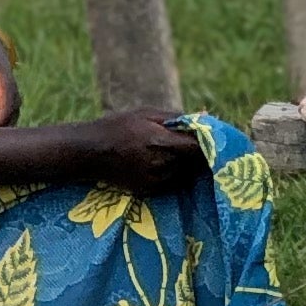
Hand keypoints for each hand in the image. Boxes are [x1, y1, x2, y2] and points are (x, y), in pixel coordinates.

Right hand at [75, 111, 213, 195]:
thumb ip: (178, 118)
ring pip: (185, 173)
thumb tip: (206, 116)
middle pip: (195, 162)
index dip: (212, 144)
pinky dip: (173, 172)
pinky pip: (172, 181)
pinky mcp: (150, 191)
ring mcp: (156, 181)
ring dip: (186, 163)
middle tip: (197, 143)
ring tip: (170, 149)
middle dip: (199, 153)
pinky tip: (160, 161)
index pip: (200, 148)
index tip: (217, 138)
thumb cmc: (118, 126)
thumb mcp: (147, 114)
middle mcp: (162, 165)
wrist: (88, 152)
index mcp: (162, 143)